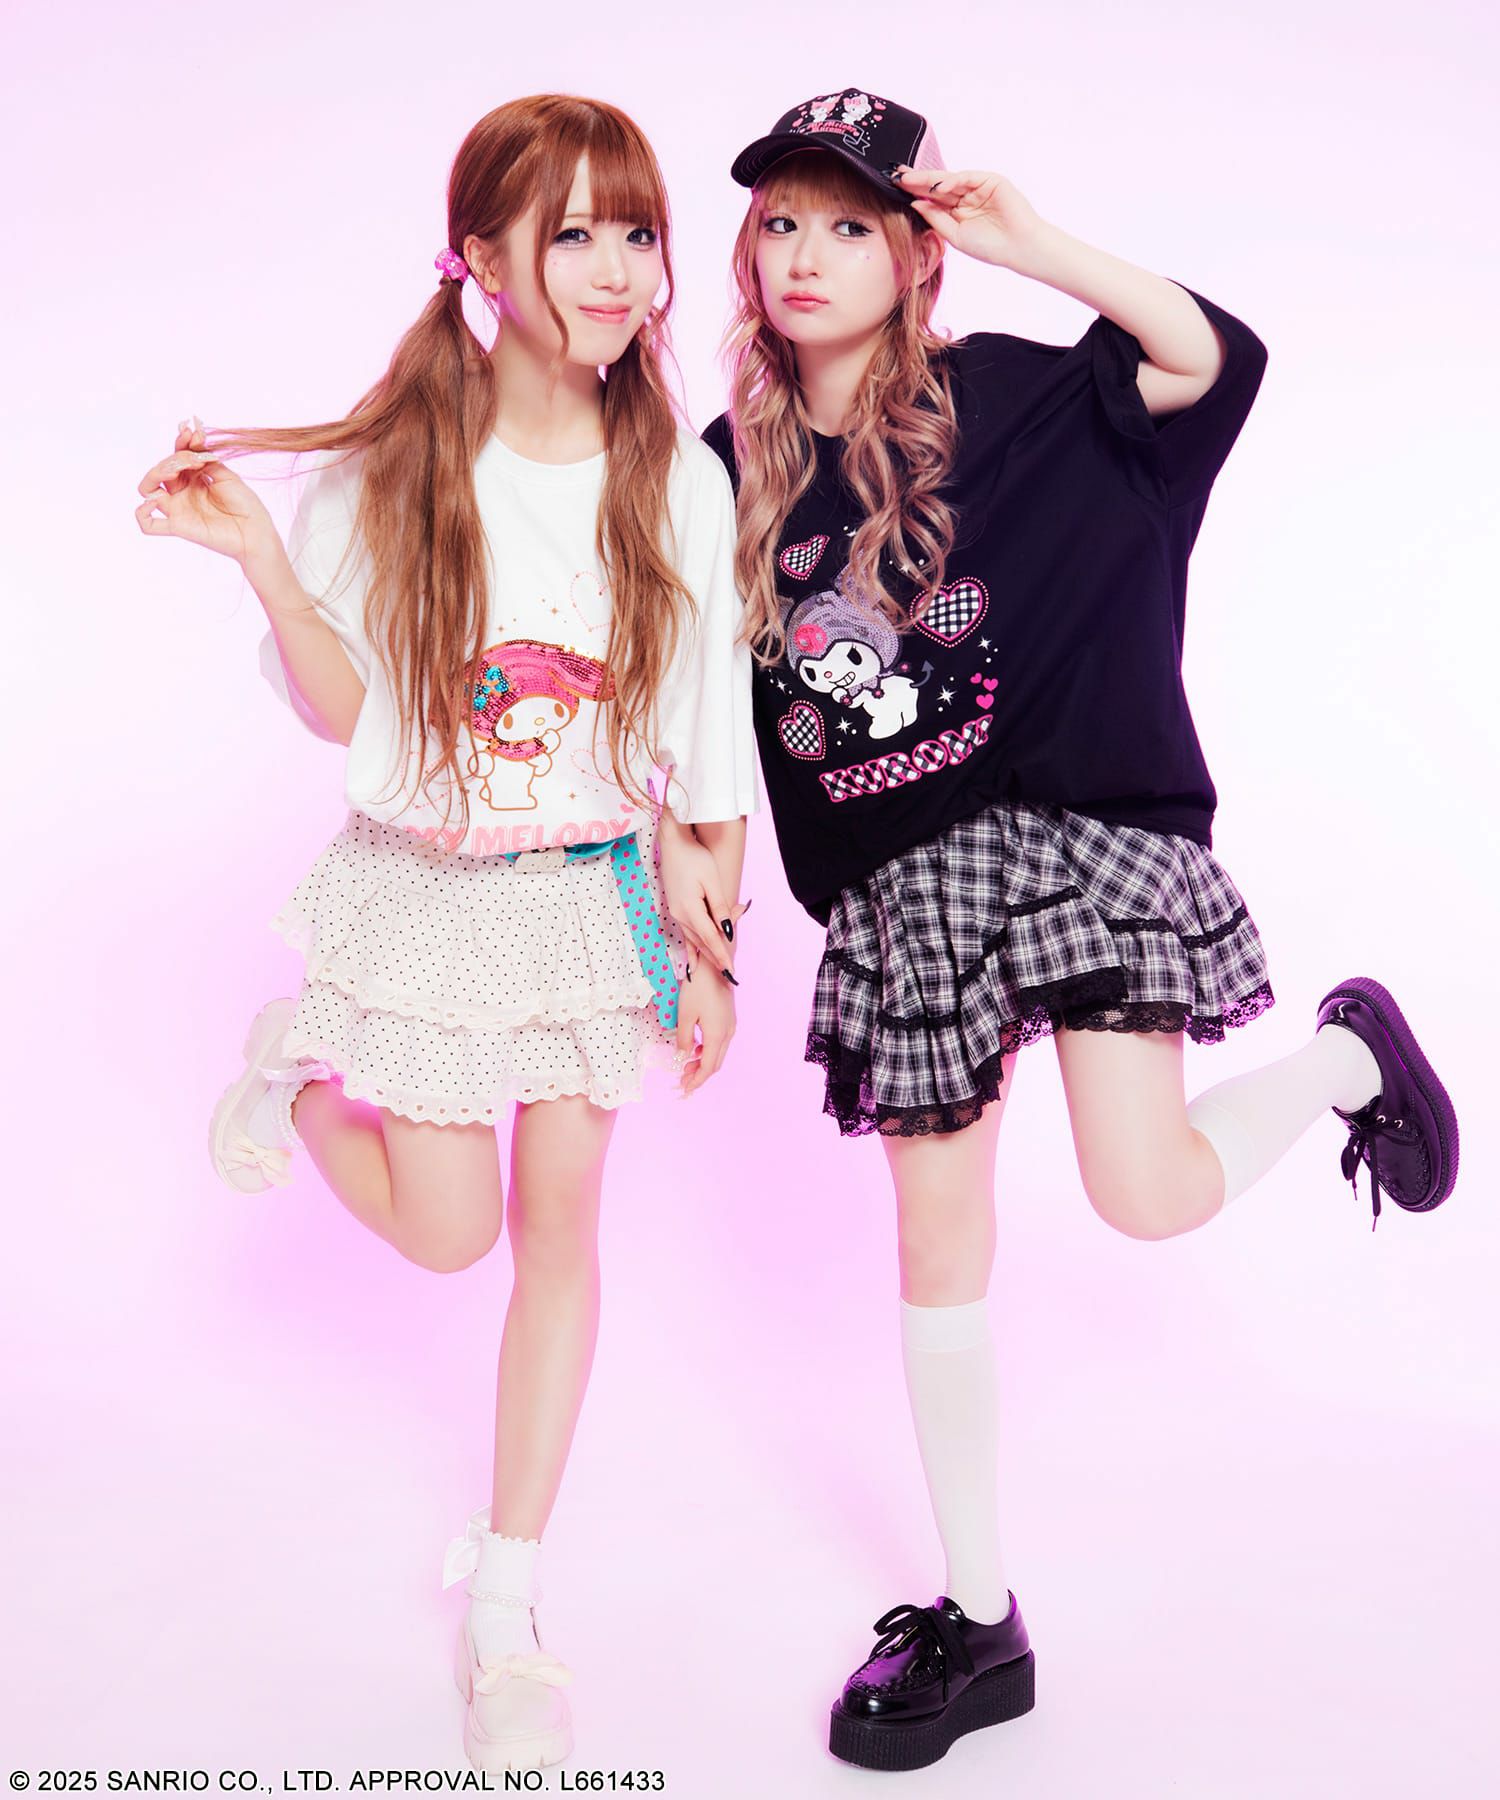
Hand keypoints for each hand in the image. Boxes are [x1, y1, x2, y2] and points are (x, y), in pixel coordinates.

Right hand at [135, 418, 284, 568]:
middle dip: (176, 457)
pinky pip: (149, 525)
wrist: (256, 532)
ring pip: (148, 489)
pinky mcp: (179, 527)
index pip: (176, 455)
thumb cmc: (246, 505)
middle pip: (161, 469)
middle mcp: (182, 493)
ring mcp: (178, 509)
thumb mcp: (226, 475)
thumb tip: (192, 442)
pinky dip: (142, 513)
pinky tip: (154, 502)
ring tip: (175, 471)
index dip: (181, 442)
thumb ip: (206, 460)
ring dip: (156, 474)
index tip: (194, 433)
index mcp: (193, 479)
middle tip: (196, 460)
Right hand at [658, 815, 745, 979]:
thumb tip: (727, 929)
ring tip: (717, 969)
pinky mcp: (675, 908)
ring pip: (693, 939)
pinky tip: (692, 960)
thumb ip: (719, 907)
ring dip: (705, 954)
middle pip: (701, 943)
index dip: (722, 954)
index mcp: (689, 909)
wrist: (672, 843)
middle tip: (728, 977)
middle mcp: (680, 915)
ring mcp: (675, 912)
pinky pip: (686, 933)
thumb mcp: (711, 881)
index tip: (731, 970)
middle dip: (715, 959)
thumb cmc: (694, 857)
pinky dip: (692, 947)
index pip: (710, 938)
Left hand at [674, 958, 735, 1096]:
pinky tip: (696, 1049)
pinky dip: (708, 1051)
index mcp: (717, 1035)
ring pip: (718, 1053)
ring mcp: (730, 1026)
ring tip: (685, 1067)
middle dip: (699, 1075)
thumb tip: (683, 1058)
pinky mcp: (728, 1019)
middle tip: (682, 1082)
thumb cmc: (697, 988)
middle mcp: (728, 1033)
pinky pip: (720, 1042)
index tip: (685, 1090)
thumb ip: (684, 1040)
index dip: (697, 1081)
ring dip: (703, 1063)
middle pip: (715, 1063)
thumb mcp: (684, 1015)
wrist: (714, 965)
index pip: (708, 1068)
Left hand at [894, 167, 1046, 271]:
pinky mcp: (991, 181)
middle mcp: (965, 197)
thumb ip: (935, 219)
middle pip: (937, 186)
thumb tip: (915, 204)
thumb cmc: (990, 247)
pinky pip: (968, 177)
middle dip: (917, 181)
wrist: (1018, 248)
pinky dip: (953, 180)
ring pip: (950, 179)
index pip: (931, 199)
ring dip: (929, 178)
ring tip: (910, 179)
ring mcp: (978, 187)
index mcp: (956, 211)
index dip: (914, 193)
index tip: (894, 188)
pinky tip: (938, 186)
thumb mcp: (954, 236)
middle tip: (896, 176)